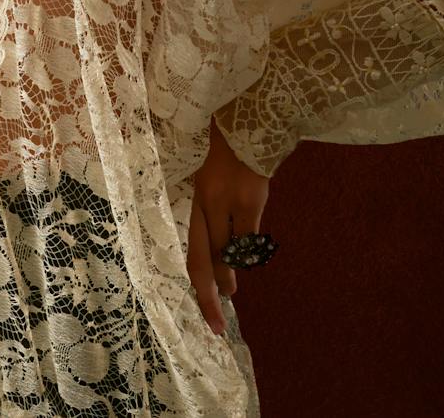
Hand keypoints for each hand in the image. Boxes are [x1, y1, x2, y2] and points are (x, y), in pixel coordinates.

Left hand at [186, 118, 271, 337]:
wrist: (249, 122)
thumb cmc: (223, 150)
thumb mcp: (206, 178)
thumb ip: (208, 211)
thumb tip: (217, 251)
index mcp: (194, 197)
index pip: (191, 250)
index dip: (198, 284)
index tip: (204, 309)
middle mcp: (206, 202)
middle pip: (204, 259)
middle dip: (210, 294)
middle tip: (216, 321)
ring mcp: (229, 203)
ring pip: (227, 253)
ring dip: (229, 276)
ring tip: (229, 290)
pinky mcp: (252, 201)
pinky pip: (248, 238)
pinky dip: (247, 253)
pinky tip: (246, 259)